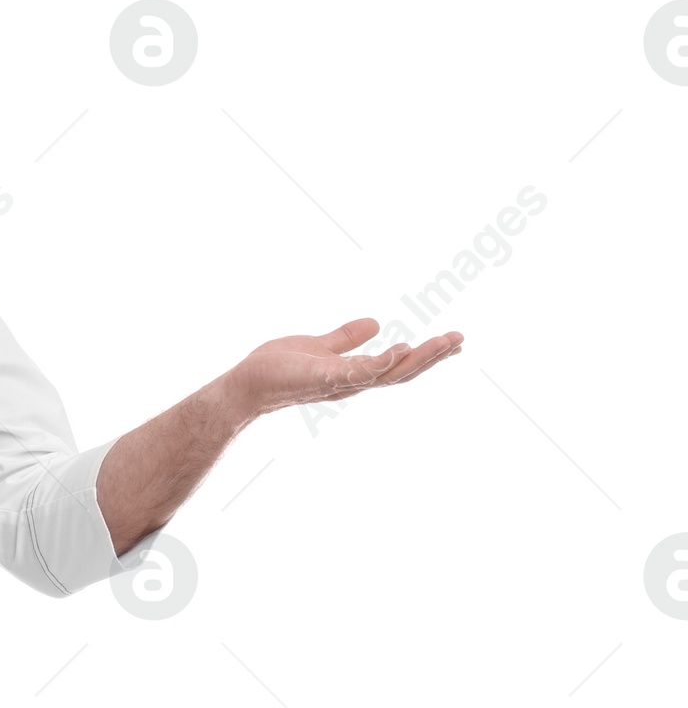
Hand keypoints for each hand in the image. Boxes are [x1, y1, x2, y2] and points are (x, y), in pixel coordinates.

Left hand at [231, 316, 462, 421]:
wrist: (246, 384)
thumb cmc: (277, 368)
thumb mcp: (319, 345)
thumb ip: (346, 338)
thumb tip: (375, 323)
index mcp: (354, 373)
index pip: (398, 366)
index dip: (426, 355)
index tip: (454, 342)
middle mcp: (352, 382)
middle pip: (401, 373)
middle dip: (432, 357)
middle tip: (461, 340)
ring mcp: (339, 383)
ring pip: (387, 374)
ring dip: (418, 359)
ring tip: (444, 342)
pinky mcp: (322, 379)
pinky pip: (357, 372)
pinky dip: (381, 362)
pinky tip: (401, 348)